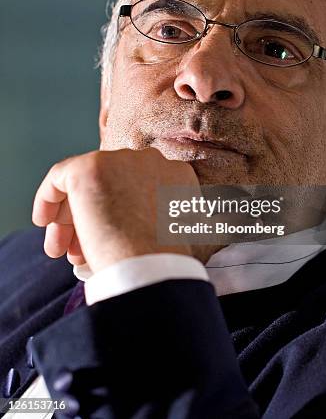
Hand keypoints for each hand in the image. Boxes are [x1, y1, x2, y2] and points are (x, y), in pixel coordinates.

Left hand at [32, 148, 199, 272]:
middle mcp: (152, 161)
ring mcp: (121, 161)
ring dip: (73, 216)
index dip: (119, 215)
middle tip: (78, 251)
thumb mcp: (179, 237)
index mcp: (178, 177)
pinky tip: (45, 221)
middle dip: (95, 217)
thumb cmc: (165, 265)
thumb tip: (142, 232)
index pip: (137, 189)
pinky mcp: (91, 167)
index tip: (108, 243)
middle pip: (112, 184)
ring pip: (88, 183)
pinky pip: (62, 176)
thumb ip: (165, 222)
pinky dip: (49, 197)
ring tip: (61, 250)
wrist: (153, 267)